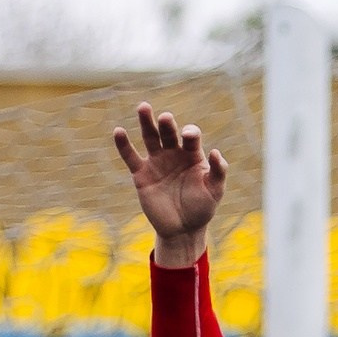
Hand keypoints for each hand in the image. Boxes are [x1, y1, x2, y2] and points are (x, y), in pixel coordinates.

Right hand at [112, 102, 226, 268]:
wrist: (183, 229)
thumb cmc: (202, 208)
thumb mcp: (215, 191)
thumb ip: (219, 172)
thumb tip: (215, 152)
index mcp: (192, 154)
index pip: (190, 137)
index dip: (190, 134)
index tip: (188, 136)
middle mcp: (174, 154)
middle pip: (168, 132)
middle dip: (167, 124)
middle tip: (166, 118)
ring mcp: (156, 162)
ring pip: (150, 137)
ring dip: (146, 122)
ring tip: (143, 107)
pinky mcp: (141, 174)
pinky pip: (130, 157)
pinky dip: (124, 145)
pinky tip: (118, 131)